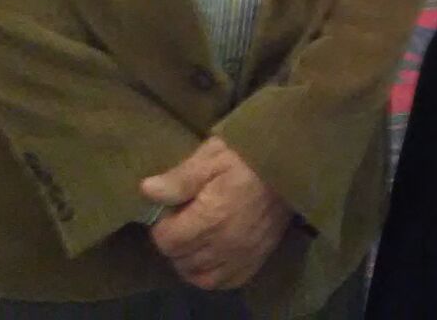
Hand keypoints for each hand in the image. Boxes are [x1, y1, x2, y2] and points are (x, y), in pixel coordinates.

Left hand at [140, 137, 291, 289]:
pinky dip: (213, 274)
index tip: (170, 210)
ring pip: (200, 276)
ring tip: (192, 240)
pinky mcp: (257, 258)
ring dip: (189, 261)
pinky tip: (210, 257)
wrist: (290, 162)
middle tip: (182, 220)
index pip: (167, 240)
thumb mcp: (211, 156)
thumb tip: (147, 191)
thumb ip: (180, 178)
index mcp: (211, 217)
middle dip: (174, 242)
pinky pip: (226, 281)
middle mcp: (225, 243)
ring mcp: (243, 254)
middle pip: (181, 259)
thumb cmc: (247, 155)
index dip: (162, 225)